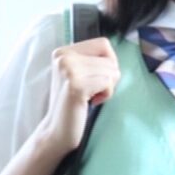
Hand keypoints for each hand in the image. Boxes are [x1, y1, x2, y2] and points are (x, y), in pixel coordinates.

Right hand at [38, 38, 120, 154]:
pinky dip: (106, 95)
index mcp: (63, 51)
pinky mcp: (75, 84)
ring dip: (107, 87)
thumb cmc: (73, 103)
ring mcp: (68, 69)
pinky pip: (108, 82)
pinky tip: (91, 102)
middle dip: (109, 77)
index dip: (109, 62)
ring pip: (111, 70)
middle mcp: (63, 56)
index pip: (103, 44)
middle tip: (93, 91)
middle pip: (109, 58)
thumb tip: (118, 50)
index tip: (97, 79)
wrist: (56, 131)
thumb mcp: (78, 73)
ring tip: (90, 97)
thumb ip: (92, 59)